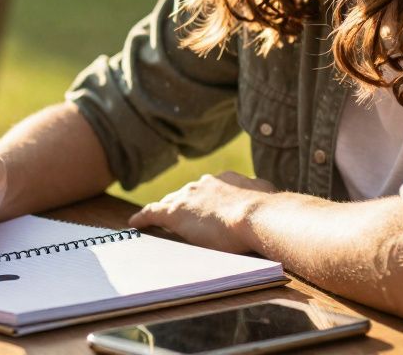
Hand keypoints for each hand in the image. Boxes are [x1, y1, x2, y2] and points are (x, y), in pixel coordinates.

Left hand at [128, 172, 276, 253]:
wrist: (254, 214)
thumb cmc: (266, 209)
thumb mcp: (266, 194)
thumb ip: (260, 193)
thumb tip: (267, 195)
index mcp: (224, 180)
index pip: (208, 190)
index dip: (204, 200)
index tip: (204, 208)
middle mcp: (203, 184)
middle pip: (187, 195)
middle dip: (183, 204)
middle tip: (180, 218)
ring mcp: (187, 197)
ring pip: (169, 203)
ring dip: (164, 211)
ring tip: (155, 221)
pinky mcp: (174, 213)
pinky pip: (152, 213)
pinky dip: (143, 218)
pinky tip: (135, 223)